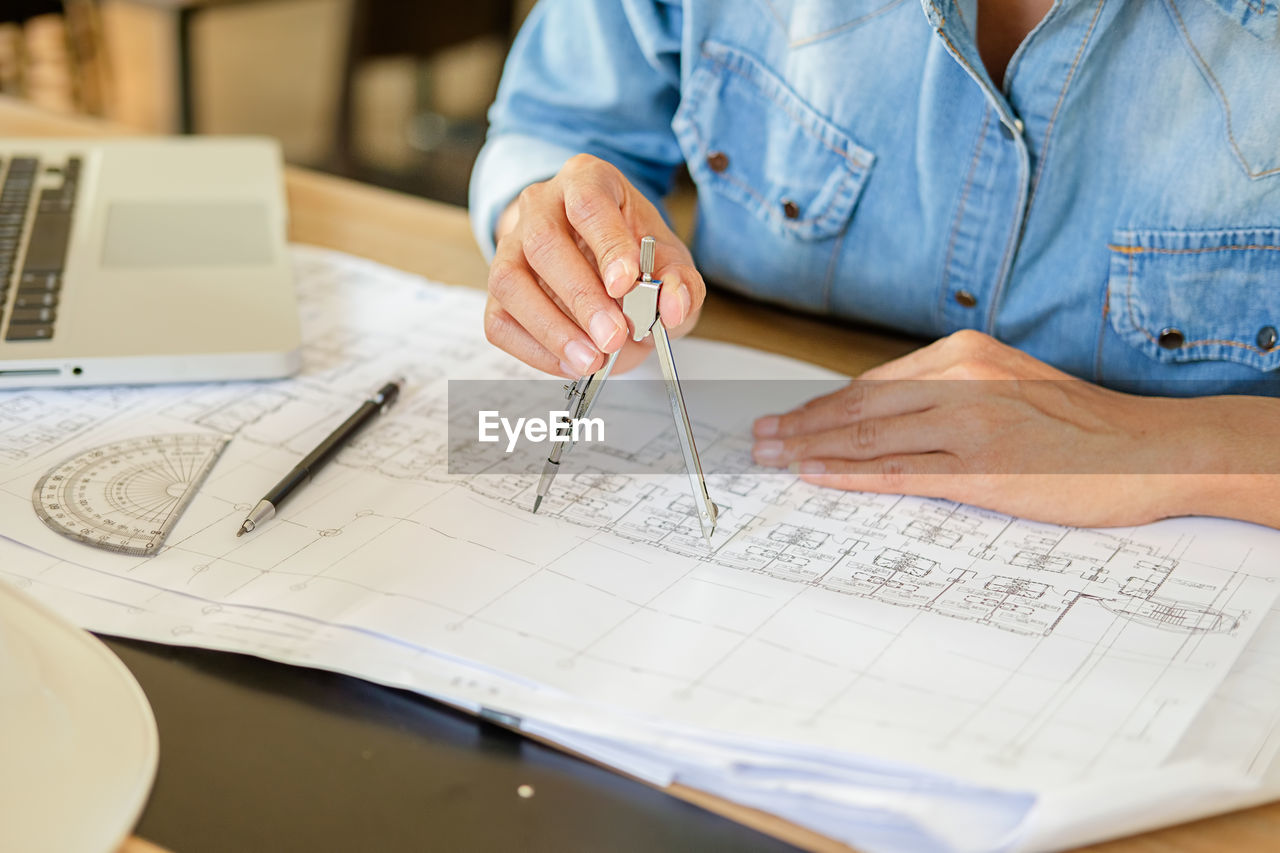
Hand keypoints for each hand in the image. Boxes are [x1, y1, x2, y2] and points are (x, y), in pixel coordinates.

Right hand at [484, 154, 705, 376]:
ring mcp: (510, 247)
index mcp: (587, 180)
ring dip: (552, 328)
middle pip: (544, 242)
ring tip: (593, 359)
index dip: (606, 244)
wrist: (605, 270)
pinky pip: (500, 321)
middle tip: (614, 336)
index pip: (588, 203)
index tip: (626, 283)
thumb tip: (674, 306)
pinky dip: (534, 349)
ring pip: (509, 282)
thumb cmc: (634, 257)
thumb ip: (680, 281)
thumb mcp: (669, 261)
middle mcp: (540, 205)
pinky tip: (571, 362)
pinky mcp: (496, 293)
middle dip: (581, 296)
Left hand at [751, 330, 1205, 526]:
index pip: (871, 383)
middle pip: (858, 406)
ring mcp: (970, 424)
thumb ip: (949, 390)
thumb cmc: (1079, 423)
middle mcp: (961, 380)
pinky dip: (850, 476)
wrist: (1147, 449)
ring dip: (811, 450)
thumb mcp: (1009, 382)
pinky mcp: (983, 470)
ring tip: (772, 460)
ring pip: (869, 438)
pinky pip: (900, 474)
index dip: (820, 404)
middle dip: (801, 425)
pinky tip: (817, 477)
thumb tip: (881, 412)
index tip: (785, 417)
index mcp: (964, 354)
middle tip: (758, 440)